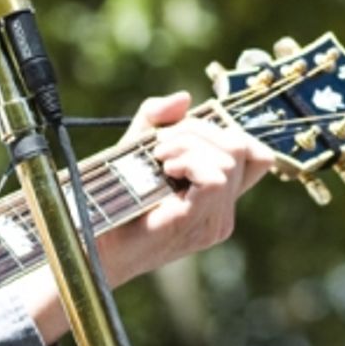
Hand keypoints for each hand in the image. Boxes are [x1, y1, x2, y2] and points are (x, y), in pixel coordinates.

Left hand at [96, 90, 273, 286]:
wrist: (90, 247)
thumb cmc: (110, 204)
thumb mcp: (133, 152)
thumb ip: (155, 122)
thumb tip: (184, 98)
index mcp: (217, 198)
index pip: (255, 154)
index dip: (220, 131)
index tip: (178, 135)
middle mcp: (222, 212)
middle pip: (242, 147)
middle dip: (199, 130)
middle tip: (160, 146)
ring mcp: (213, 221)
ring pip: (229, 158)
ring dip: (188, 145)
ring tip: (158, 159)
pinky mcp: (195, 223)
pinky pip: (215, 178)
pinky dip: (190, 161)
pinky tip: (165, 169)